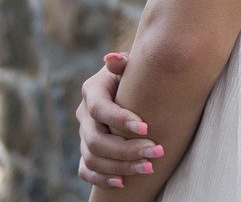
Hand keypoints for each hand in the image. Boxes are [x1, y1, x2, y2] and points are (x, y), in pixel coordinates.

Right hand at [77, 52, 164, 189]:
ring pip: (92, 157)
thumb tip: (111, 58)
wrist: (135, 85)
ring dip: (120, 166)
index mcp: (93, 90)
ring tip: (148, 167)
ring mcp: (84, 134)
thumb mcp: (133, 64)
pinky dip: (101, 178)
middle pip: (95, 140)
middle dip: (126, 149)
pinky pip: (86, 170)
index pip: (100, 109)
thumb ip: (124, 63)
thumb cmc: (139, 73)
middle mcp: (84, 114)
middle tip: (156, 152)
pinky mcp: (87, 150)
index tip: (146, 127)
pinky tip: (123, 182)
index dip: (120, 119)